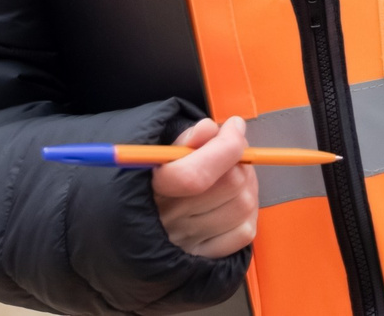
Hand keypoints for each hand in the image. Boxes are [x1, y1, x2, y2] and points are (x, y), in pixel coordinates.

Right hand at [151, 115, 259, 258]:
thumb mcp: (162, 152)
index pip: (195, 175)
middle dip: (240, 161)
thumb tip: (209, 129)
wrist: (134, 224)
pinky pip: (245, 231)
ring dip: (248, 184)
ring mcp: (188, 242)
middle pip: (230, 185)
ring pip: (244, 206)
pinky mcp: (204, 257)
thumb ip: (186, 140)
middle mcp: (169, 220)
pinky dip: (247, 213)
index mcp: (153, 189)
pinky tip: (233, 201)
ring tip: (235, 175)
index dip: (225, 146)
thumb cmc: (155, 179)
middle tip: (234, 153)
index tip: (234, 126)